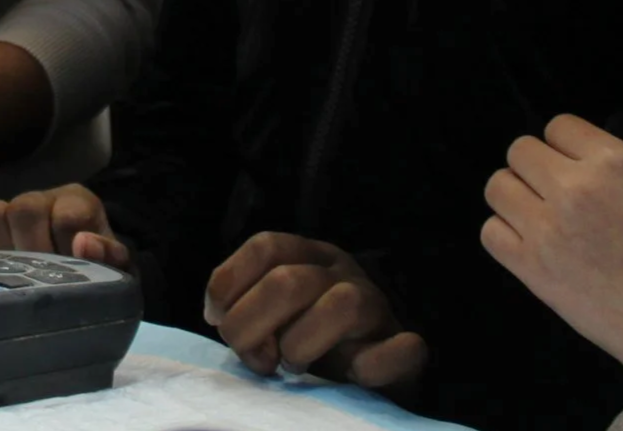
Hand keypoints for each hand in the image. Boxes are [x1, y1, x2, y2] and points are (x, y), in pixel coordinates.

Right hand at [0, 184, 130, 270]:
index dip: (68, 243)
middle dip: (33, 247)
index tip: (72, 266)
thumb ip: (108, 254)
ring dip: (1, 247)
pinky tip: (1, 282)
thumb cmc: (101, 270)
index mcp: (75, 202)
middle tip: (42, 275)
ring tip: (18, 275)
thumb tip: (82, 244)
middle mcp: (39, 202)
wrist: (84, 282)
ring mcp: (7, 219)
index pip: (67, 214)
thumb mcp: (116, 265)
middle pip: (24, 208)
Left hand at [204, 233, 426, 388]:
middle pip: (288, 281)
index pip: (266, 246)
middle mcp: (343, 272)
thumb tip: (221, 317)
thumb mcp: (271, 312)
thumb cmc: (308, 334)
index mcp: (308, 255)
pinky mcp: (406, 348)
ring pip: (343, 305)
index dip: (230, 283)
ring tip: (293, 367)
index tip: (216, 320)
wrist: (372, 366)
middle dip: (252, 325)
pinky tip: (355, 376)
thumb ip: (245, 307)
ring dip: (302, 344)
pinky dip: (375, 365)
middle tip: (256, 358)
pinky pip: (404, 349)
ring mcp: (377, 306)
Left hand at [481, 114, 622, 374]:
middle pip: (520, 151)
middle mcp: (575, 186)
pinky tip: (531, 247)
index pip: (559, 126)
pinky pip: (491, 233)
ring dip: (515, 200)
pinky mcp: (532, 269)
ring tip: (540, 220)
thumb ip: (610, 176)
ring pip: (497, 187)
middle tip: (556, 197)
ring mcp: (548, 227)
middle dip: (536, 170)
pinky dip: (505, 236)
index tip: (577, 170)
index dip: (565, 149)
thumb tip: (575, 169)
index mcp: (615, 161)